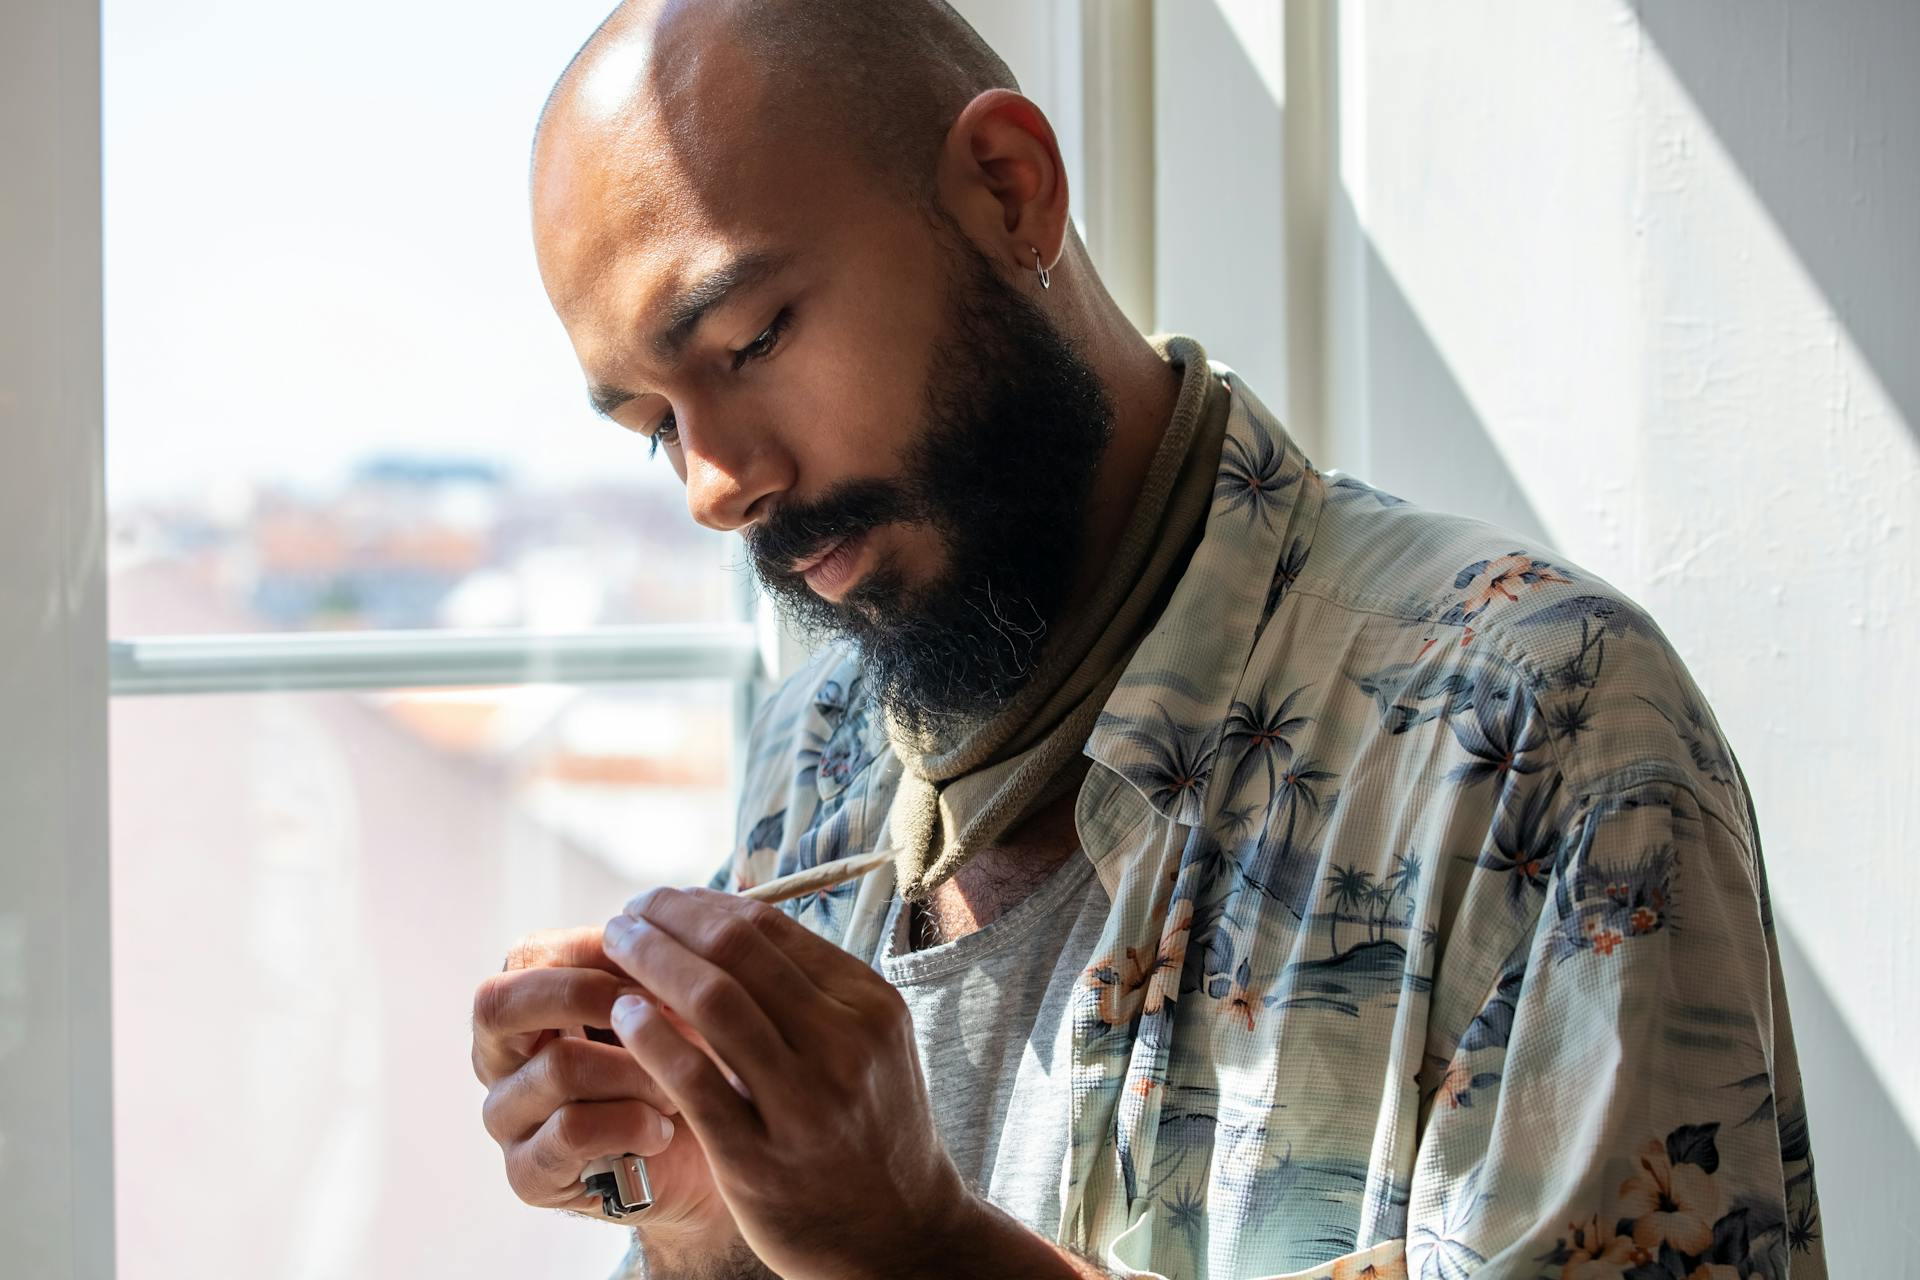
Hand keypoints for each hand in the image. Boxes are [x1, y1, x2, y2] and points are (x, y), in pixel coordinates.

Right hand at [470, 926, 732, 1241]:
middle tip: (658, 1009)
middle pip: (500, 1003)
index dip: (603, 950)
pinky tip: (663, 1127)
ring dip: (638, 1069)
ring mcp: (505, 1115)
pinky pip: (571, 1130)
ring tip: (679, 1081)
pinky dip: (631, 1122)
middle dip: (592, 996)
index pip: (531, 954)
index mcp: (523, 1001)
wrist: (705, 1152)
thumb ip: (643, 963)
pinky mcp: (526, 1171)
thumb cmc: (679, 1059)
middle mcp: (496, 1055)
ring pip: (558, 1066)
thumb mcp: (663, 1000)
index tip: (668, 960)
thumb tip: (646, 929)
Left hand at [600, 888, 977, 1279]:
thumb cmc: (870, 1125)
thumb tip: (719, 919)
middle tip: (626, 914)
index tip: (662, 903)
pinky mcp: (760, 1159)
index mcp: (871, 1004)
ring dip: (649, 963)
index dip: (700, 904)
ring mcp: (805, 1104)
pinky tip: (623, 1016)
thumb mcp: (868, 1043)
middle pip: (736, 951)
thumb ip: (809, 988)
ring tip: (612, 951)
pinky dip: (650, 1036)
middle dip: (667, 921)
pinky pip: (693, 1080)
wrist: (901, 1234)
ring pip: (713, 1002)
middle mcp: (846, 1045)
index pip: (769, 928)